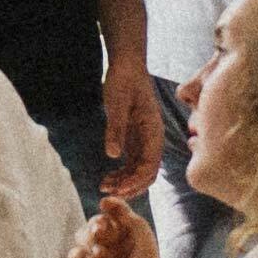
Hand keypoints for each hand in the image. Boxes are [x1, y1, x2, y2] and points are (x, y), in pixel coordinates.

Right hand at [68, 205, 166, 257]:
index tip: (106, 205)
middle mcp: (114, 249)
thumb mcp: (146, 243)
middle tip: (102, 232)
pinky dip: (79, 254)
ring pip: (82, 236)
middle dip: (97, 224)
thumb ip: (131, 218)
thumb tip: (107, 202)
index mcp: (131, 240)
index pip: (116, 216)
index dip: (111, 208)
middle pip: (95, 223)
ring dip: (88, 239)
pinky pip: (73, 254)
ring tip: (101, 254)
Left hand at [97, 65, 164, 201]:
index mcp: (153, 131)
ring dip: (124, 182)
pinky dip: (121, 174)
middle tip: (109, 192)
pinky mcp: (134, 140)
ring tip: (103, 186)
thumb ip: (116, 128)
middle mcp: (152, 139)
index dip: (135, 180)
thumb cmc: (124, 80)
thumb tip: (113, 155)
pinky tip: (106, 178)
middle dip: (131, 186)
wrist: (127, 65)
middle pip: (148, 173)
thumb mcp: (117, 103)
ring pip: (139, 171)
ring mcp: (144, 140)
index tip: (118, 188)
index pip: (151, 165)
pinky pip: (132, 164)